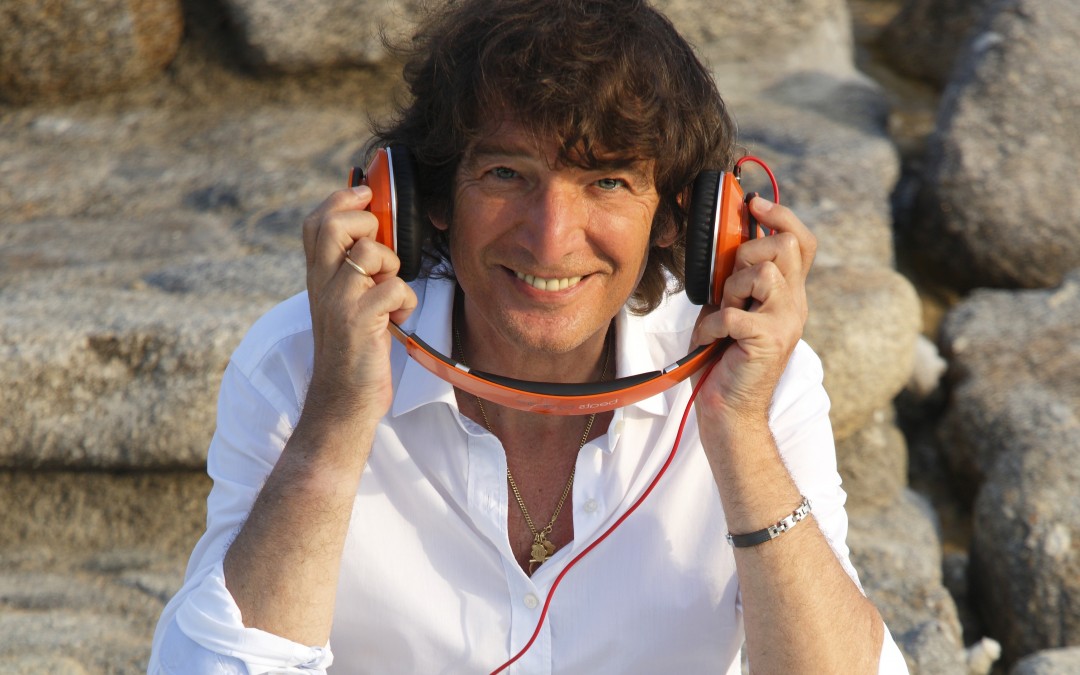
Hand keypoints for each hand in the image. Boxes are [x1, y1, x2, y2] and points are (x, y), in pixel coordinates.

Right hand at [301, 186, 417, 422]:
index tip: (367, 196)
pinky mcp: (359, 322)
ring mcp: (338, 302)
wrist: (343, 400)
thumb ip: (353, 270)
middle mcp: (321, 285)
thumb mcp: (346, 303)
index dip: (342, 200)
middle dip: (368, 225)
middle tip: (381, 252)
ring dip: (393, 267)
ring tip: (391, 293)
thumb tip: (376, 232)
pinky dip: (407, 301)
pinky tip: (399, 319)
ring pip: (370, 252)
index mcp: (318, 277)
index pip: (316, 222)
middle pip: (334, 224)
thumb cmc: (353, 351)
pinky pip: (394, 287)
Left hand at [690, 196, 815, 425]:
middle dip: (746, 255)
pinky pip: (734, 313)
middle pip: (785, 245)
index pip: (801, 240)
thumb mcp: (730, 309)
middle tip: (728, 287)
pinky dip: (712, 325)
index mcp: (788, 294)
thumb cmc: (723, 360)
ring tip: (722, 315)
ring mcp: (786, 323)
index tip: (753, 204)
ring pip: (763, 272)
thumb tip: (724, 244)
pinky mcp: (769, 341)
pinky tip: (710, 340)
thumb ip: (734, 280)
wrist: (728, 412)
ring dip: (730, 290)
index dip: (780, 215)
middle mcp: (795, 305)